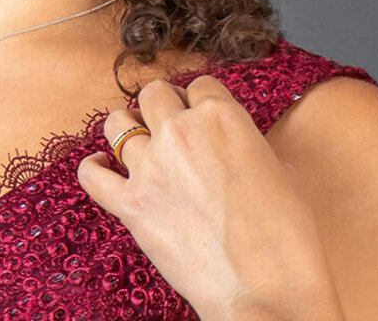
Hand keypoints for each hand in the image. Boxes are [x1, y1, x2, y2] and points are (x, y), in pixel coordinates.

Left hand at [76, 76, 343, 320]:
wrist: (267, 293)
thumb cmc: (286, 239)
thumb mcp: (281, 173)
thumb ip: (249, 148)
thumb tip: (239, 153)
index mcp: (221, 116)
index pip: (199, 84)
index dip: (200, 100)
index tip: (199, 113)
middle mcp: (180, 130)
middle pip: (154, 94)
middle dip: (162, 106)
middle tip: (169, 127)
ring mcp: (150, 165)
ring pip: (117, 122)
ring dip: (126, 128)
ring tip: (136, 142)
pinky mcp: (130, 203)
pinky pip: (92, 175)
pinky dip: (94, 169)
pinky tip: (103, 168)